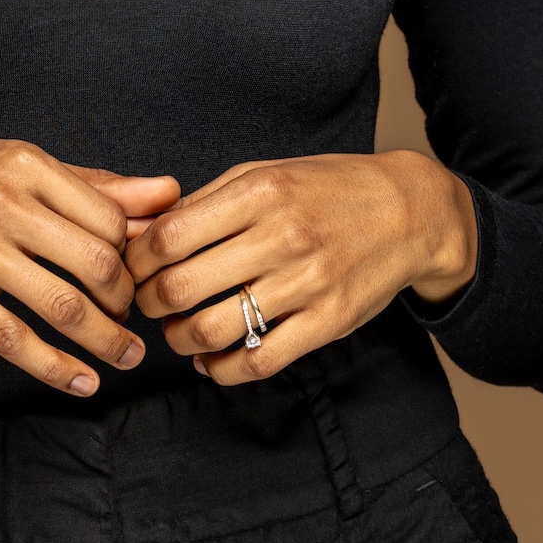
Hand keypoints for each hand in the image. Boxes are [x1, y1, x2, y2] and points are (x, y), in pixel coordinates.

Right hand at [0, 138, 178, 396]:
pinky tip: (81, 382)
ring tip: (127, 357)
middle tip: (134, 317)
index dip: (135, 255)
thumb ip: (91, 184)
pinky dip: (55, 368)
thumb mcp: (15, 164)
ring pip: (61, 305)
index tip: (141, 275)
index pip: (108, 218)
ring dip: (106, 341)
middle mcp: (1, 202)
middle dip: (126, 300)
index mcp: (25, 164)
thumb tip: (166, 193)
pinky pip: (13, 338)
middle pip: (95, 262)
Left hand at [126, 150, 476, 385]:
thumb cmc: (327, 188)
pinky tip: (210, 362)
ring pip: (213, 330)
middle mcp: (280, 236)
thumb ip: (208, 201)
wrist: (409, 211)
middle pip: (181, 286)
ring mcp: (307, 283)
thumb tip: (149, 233)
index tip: (132, 266)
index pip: (169, 236)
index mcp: (258, 192)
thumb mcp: (265, 172)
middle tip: (145, 303)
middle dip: (148, 302)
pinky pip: (259, 362)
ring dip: (178, 339)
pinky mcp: (329, 323)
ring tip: (176, 331)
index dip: (137, 259)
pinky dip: (221, 371)